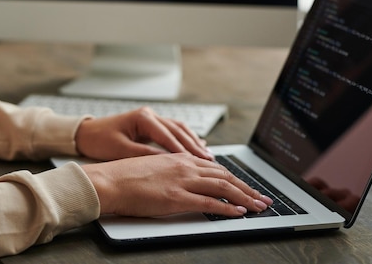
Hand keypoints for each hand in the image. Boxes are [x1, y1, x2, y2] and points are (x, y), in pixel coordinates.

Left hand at [75, 107, 212, 160]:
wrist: (86, 133)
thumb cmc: (99, 140)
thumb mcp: (121, 150)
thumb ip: (144, 155)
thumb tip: (166, 163)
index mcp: (143, 117)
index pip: (167, 135)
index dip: (182, 150)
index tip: (194, 162)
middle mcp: (150, 115)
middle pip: (178, 130)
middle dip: (194, 145)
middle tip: (208, 159)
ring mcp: (151, 118)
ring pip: (179, 129)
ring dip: (193, 141)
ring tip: (207, 155)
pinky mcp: (151, 125)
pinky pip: (173, 131)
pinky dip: (185, 139)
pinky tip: (196, 146)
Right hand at [82, 153, 272, 216]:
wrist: (109, 180)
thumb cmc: (126, 176)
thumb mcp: (155, 167)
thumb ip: (174, 171)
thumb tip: (187, 180)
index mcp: (180, 158)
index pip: (215, 168)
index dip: (235, 178)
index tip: (247, 186)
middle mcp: (185, 166)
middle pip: (225, 176)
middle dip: (247, 188)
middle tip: (262, 198)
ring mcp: (182, 182)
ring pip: (222, 188)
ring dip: (245, 198)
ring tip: (258, 206)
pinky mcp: (176, 198)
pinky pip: (209, 203)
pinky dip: (227, 208)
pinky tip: (238, 213)